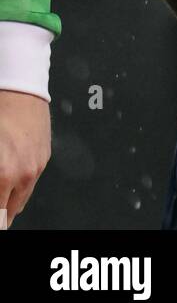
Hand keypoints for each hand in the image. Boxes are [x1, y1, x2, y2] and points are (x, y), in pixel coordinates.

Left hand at [0, 90, 50, 226]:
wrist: (20, 89)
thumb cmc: (0, 113)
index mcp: (4, 174)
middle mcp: (24, 173)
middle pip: (8, 213)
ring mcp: (36, 167)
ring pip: (20, 201)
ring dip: (8, 200)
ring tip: (0, 186)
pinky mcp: (45, 157)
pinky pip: (31, 182)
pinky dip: (19, 182)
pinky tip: (10, 169)